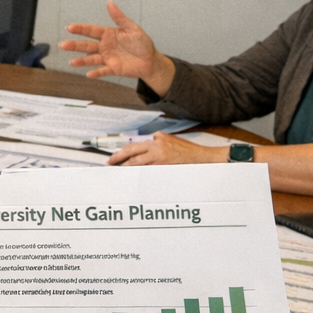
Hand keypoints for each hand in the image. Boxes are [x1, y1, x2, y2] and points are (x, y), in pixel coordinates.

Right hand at [61, 1, 172, 88]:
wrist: (150, 60)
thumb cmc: (142, 43)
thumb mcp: (132, 28)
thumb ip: (119, 17)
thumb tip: (110, 3)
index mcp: (108, 34)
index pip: (91, 31)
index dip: (80, 29)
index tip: (70, 28)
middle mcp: (104, 46)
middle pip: (86, 45)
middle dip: (74, 45)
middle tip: (63, 45)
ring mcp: (107, 58)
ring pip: (91, 59)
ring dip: (81, 60)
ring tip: (72, 62)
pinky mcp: (112, 69)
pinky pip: (102, 71)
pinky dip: (96, 73)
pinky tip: (89, 74)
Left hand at [108, 133, 226, 166]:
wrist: (203, 156)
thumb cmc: (188, 152)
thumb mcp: (169, 142)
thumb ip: (155, 145)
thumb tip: (140, 152)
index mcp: (157, 137)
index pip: (135, 143)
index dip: (123, 150)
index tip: (115, 155)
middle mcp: (157, 143)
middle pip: (132, 150)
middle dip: (118, 157)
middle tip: (109, 162)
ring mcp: (160, 154)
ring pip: (137, 161)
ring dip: (126, 167)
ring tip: (118, 171)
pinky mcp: (164, 163)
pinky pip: (147, 169)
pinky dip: (138, 173)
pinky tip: (132, 176)